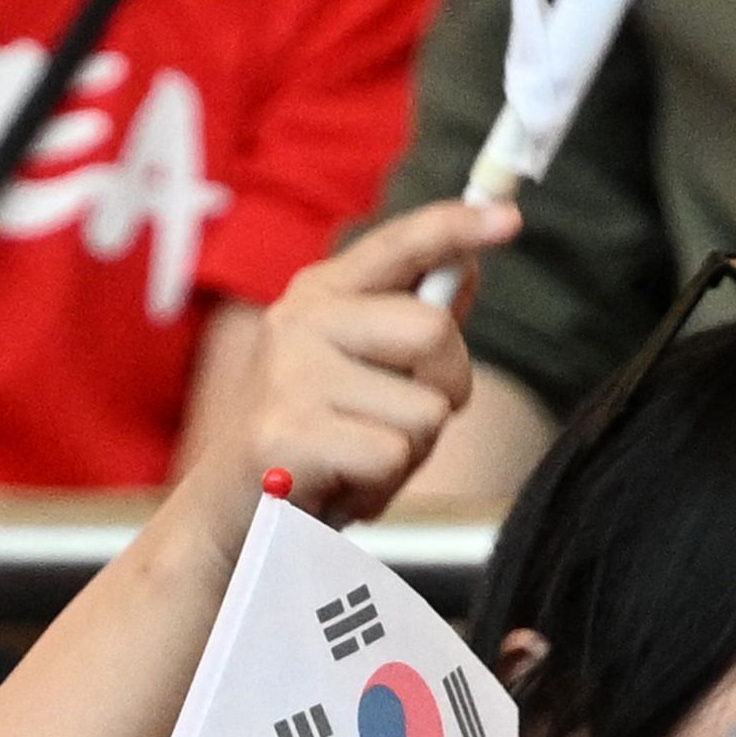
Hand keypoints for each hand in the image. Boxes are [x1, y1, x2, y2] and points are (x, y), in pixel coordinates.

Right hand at [217, 200, 514, 526]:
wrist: (228, 516)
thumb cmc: (305, 443)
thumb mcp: (356, 370)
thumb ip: (405, 321)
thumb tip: (465, 269)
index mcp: (318, 297)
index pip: (399, 245)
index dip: (456, 227)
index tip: (508, 220)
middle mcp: (299, 322)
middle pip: (434, 331)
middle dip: (446, 389)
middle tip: (403, 424)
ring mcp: (289, 376)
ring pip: (424, 409)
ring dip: (410, 453)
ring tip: (358, 463)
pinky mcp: (286, 434)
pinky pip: (391, 456)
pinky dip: (381, 489)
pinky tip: (343, 489)